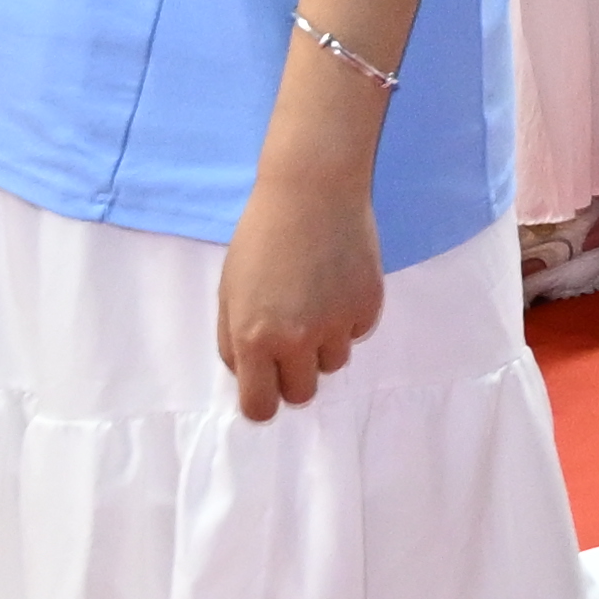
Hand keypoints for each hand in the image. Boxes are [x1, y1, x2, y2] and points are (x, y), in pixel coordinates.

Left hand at [215, 158, 389, 420]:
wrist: (312, 190)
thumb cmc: (261, 238)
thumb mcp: (229, 292)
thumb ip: (234, 341)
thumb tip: (252, 377)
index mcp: (254, 338)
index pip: (261, 408)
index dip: (263, 401)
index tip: (266, 388)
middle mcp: (297, 340)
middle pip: (303, 395)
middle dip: (295, 376)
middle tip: (291, 342)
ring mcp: (337, 325)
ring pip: (333, 363)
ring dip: (323, 344)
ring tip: (315, 300)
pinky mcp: (368, 307)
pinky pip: (357, 332)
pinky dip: (348, 317)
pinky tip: (336, 282)